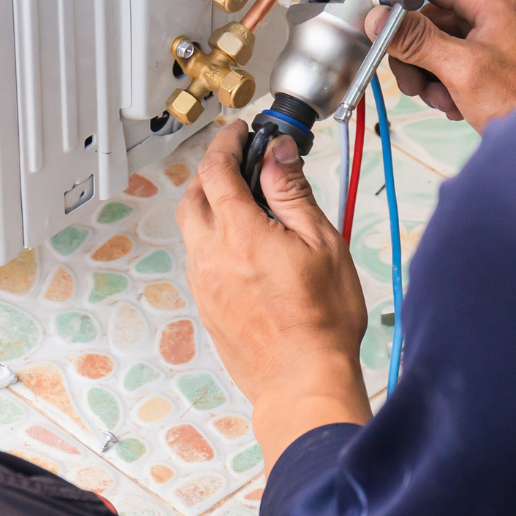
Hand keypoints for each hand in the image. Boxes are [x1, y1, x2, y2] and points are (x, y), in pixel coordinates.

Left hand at [178, 120, 370, 469]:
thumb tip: (277, 154)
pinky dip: (214, 238)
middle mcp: (211, 256)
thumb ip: (293, 193)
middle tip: (240, 162)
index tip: (241, 133)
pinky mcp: (206, 306)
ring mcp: (204, 283)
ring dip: (211, 205)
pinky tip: (245, 246)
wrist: (302, 382)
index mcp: (240, 234)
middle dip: (212, 170)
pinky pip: (200, 257)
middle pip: (193, 195)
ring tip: (247, 204)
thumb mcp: (322, 243)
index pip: (216, 170)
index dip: (227, 143)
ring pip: (193, 228)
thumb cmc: (321, 322)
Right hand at [368, 0, 515, 131]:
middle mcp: (497, 15)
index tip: (381, 14)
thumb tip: (382, 19)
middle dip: (416, 52)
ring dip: (430, 74)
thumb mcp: (460, 69)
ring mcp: (498, 41)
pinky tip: (455, 104)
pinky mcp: (497, 64)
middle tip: (412, 80)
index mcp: (493, 3)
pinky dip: (448, 84)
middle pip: (433, 18)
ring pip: (441, 44)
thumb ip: (417, 40)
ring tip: (440, 99)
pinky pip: (457, 63)